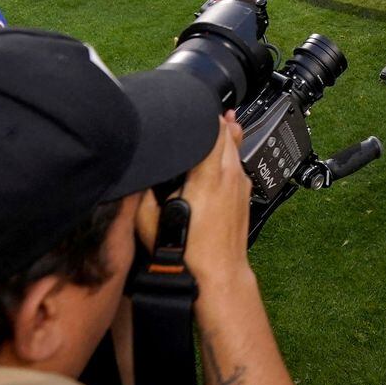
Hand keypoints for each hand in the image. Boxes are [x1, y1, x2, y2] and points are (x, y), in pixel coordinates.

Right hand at [136, 112, 248, 292]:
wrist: (219, 274)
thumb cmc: (189, 254)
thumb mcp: (151, 223)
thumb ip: (144, 195)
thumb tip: (140, 176)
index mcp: (209, 177)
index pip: (214, 133)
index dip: (205, 118)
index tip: (194, 110)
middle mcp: (230, 176)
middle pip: (228, 135)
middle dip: (216, 122)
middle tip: (204, 111)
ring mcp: (241, 185)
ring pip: (236, 148)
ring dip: (226, 135)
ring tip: (218, 122)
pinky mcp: (245, 195)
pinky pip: (239, 163)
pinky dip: (231, 152)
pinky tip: (222, 152)